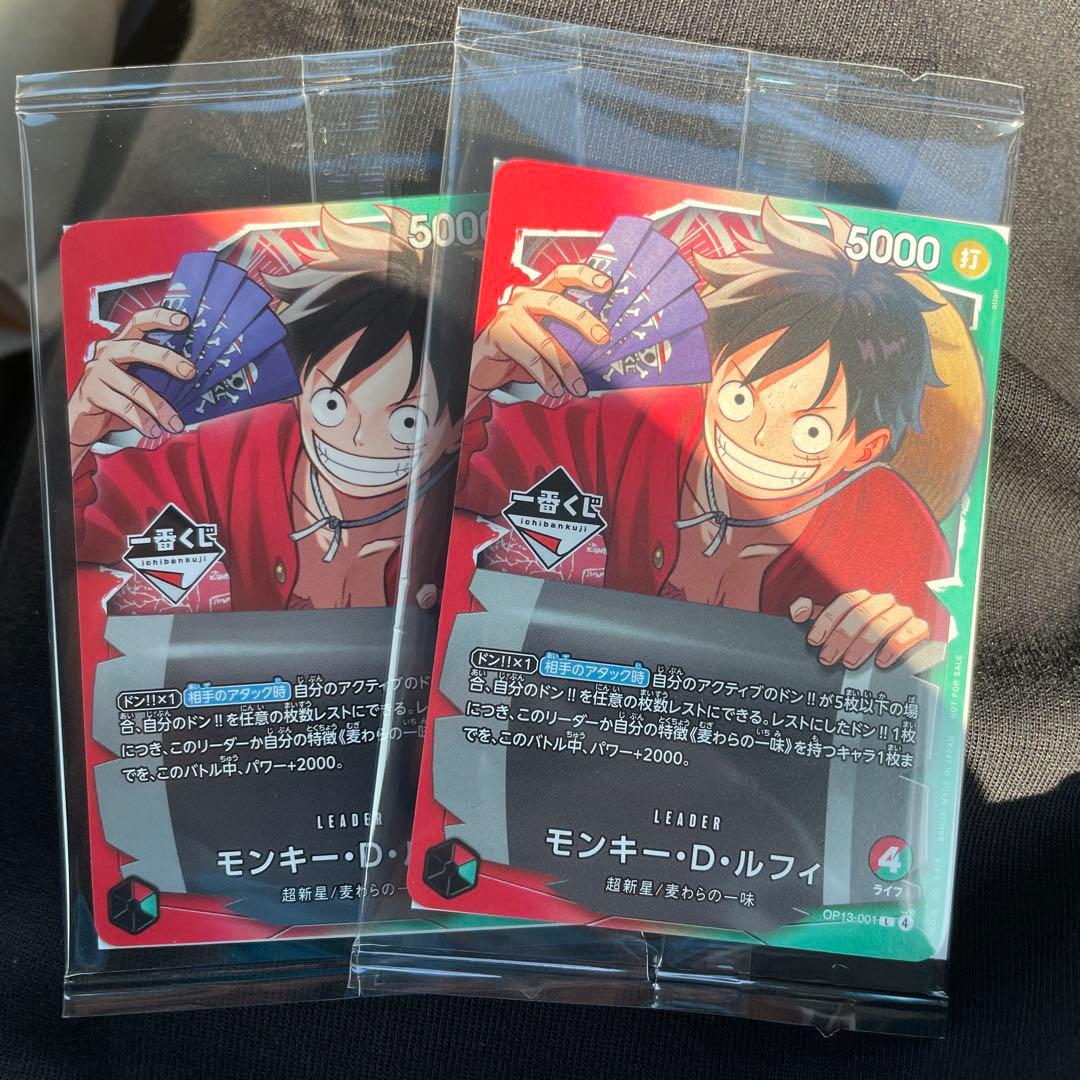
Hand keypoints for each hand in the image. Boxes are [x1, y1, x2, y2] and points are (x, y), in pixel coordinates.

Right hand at [69, 307, 193, 468]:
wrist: (83, 421)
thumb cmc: (117, 398)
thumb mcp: (137, 381)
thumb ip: (156, 374)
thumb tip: (193, 379)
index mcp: (120, 343)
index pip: (138, 321)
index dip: (160, 317)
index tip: (184, 320)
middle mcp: (106, 352)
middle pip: (138, 349)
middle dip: (166, 359)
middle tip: (190, 372)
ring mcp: (96, 371)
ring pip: (135, 387)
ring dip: (160, 408)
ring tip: (175, 424)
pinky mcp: (91, 392)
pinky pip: (123, 407)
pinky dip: (142, 421)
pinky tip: (154, 431)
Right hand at [468, 264, 611, 408]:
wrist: (481, 369)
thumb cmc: (516, 354)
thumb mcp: (544, 341)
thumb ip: (565, 338)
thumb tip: (599, 351)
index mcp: (537, 294)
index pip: (560, 275)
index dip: (583, 275)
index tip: (606, 283)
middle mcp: (522, 299)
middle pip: (555, 302)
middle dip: (582, 320)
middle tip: (602, 338)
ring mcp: (508, 316)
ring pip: (544, 340)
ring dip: (566, 366)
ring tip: (578, 386)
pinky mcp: (498, 336)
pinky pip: (529, 358)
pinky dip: (546, 377)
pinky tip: (556, 389)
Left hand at [789, 590, 929, 668]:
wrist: (904, 645)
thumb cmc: (864, 636)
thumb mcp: (840, 625)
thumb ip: (818, 616)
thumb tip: (797, 611)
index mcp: (863, 598)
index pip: (844, 602)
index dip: (827, 620)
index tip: (815, 640)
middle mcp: (883, 602)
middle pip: (860, 614)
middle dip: (841, 637)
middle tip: (828, 658)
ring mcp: (902, 613)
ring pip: (882, 624)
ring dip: (863, 645)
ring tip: (850, 664)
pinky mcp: (920, 628)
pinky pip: (909, 633)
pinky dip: (894, 648)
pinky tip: (881, 662)